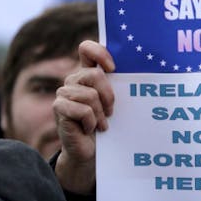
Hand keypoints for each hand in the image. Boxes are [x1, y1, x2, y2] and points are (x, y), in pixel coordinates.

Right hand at [53, 40, 115, 192]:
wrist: (90, 151)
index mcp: (87, 74)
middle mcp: (73, 80)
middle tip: (111, 113)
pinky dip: (91, 122)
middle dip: (108, 96)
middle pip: (94, 75)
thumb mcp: (114, 103)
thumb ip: (119, 86)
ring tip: (100, 124)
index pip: (86, 49)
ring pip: (90, 95)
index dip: (99, 53)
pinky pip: (83, 110)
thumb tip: (141, 76)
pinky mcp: (59, 108)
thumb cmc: (106, 125)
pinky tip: (89, 129)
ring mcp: (63, 93)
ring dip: (100, 114)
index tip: (114, 68)